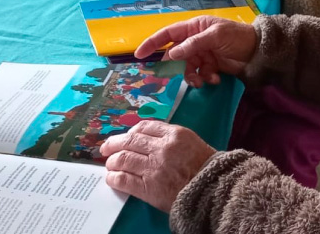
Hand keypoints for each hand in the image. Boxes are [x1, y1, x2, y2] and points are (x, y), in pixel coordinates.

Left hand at [100, 120, 215, 212]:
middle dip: (114, 144)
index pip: (144, 127)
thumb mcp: (191, 142)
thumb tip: (145, 139)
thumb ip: (170, 138)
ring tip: (110, 165)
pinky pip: (124, 179)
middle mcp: (162, 148)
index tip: (125, 137)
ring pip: (123, 159)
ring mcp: (154, 168)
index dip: (130, 132)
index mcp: (174, 135)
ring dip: (113, 162)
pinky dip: (115, 178)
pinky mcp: (148, 187)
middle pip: (130, 141)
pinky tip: (112, 178)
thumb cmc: (206, 168)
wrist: (213, 191)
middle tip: (106, 148)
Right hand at [136, 15, 256, 87]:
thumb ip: (193, 44)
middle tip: (179, 75)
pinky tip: (215, 79)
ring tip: (202, 81)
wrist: (258, 52)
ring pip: (187, 68)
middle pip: (176, 55)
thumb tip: (171, 54)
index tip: (139, 54)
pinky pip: (199, 75)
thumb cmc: (237, 37)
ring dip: (192, 76)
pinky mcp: (210, 66)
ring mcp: (202, 54)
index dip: (152, 43)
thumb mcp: (215, 36)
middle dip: (177, 67)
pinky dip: (205, 79)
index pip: (168, 34)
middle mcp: (195, 40)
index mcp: (194, 27)